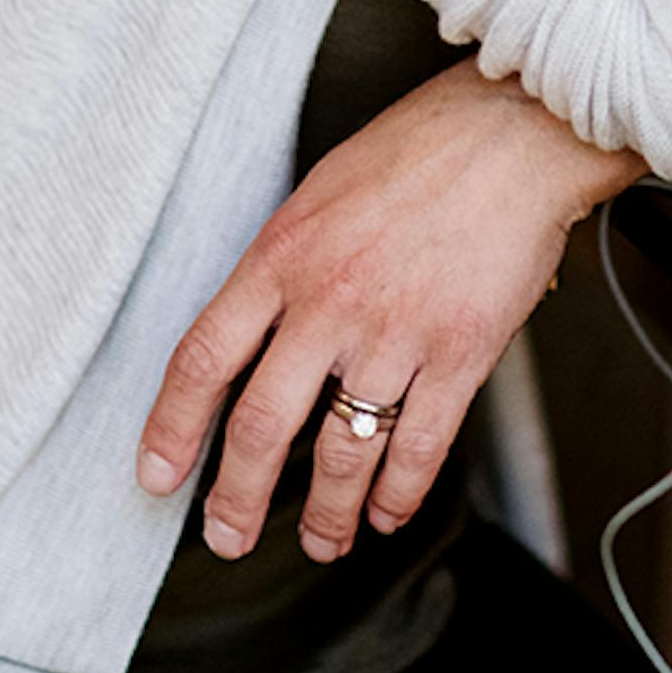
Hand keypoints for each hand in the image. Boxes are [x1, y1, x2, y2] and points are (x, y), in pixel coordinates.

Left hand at [136, 59, 641, 563]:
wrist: (514, 133)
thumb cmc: (419, 152)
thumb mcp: (318, 194)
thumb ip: (282, 268)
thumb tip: (253, 338)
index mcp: (282, 255)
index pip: (204, 357)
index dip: (171, 428)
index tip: (157, 474)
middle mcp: (330, 300)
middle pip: (261, 425)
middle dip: (235, 499)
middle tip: (227, 537)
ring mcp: (397, 331)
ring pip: (342, 454)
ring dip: (326, 514)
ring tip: (323, 539)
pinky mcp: (461, 352)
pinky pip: (419, 448)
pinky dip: (398, 495)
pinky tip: (387, 512)